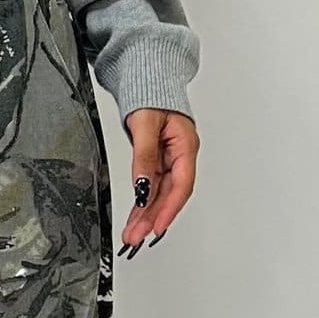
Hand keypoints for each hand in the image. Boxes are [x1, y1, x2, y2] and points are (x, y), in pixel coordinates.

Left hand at [118, 108, 198, 254]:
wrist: (147, 80)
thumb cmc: (152, 95)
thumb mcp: (145, 124)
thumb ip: (144, 155)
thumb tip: (142, 185)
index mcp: (185, 145)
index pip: (181, 185)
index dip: (168, 208)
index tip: (156, 227)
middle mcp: (180, 156)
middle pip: (169, 194)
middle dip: (153, 218)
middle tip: (136, 237)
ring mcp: (169, 160)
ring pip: (160, 193)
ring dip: (146, 215)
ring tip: (133, 234)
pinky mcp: (157, 161)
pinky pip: (152, 186)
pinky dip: (143, 203)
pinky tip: (136, 217)